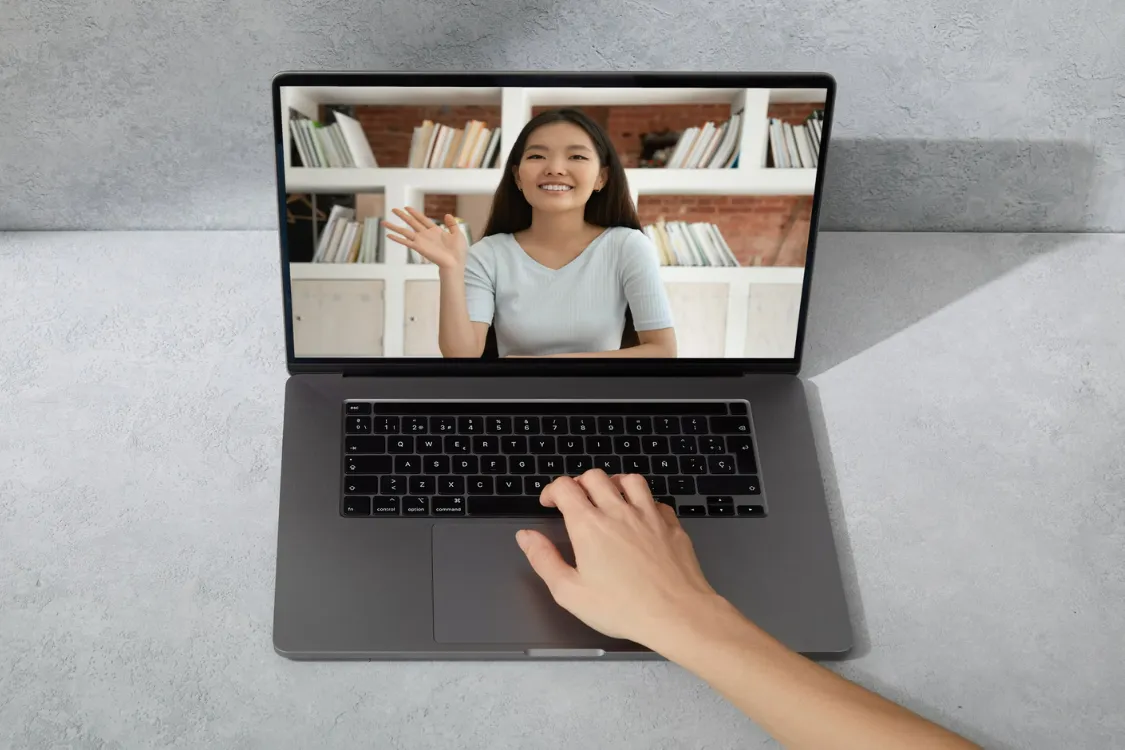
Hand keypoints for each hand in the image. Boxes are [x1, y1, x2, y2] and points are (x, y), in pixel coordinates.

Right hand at [382, 207, 467, 269]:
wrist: (455, 263)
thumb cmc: (458, 252)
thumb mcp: (457, 234)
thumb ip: (452, 224)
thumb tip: (447, 214)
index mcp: (435, 231)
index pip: (422, 219)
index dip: (415, 213)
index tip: (407, 207)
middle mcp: (426, 235)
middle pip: (411, 222)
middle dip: (402, 216)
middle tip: (393, 209)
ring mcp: (421, 241)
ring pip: (405, 231)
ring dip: (394, 226)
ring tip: (384, 222)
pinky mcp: (418, 248)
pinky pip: (405, 242)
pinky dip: (397, 238)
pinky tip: (388, 235)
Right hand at [516, 470, 721, 648]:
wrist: (676, 614)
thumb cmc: (625, 608)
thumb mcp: (570, 592)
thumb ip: (544, 559)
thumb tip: (526, 537)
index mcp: (590, 526)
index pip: (566, 487)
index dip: (552, 490)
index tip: (550, 501)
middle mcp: (619, 512)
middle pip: (595, 476)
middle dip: (579, 483)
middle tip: (575, 500)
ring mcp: (648, 515)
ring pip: (629, 479)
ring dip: (613, 483)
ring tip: (608, 498)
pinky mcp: (670, 524)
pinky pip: (656, 500)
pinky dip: (644, 501)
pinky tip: (640, 515)